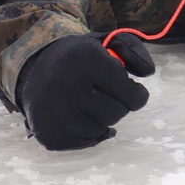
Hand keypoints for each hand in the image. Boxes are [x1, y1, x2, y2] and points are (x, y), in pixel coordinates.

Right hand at [16, 31, 154, 150]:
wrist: (35, 72)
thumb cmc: (80, 58)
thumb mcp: (106, 43)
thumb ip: (134, 51)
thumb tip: (149, 72)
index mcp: (86, 61)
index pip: (131, 94)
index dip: (136, 94)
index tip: (132, 90)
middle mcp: (69, 87)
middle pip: (118, 112)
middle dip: (118, 103)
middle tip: (104, 92)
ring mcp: (58, 115)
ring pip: (104, 127)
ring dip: (103, 116)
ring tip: (88, 101)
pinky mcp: (52, 136)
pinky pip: (88, 141)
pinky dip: (88, 130)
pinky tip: (76, 114)